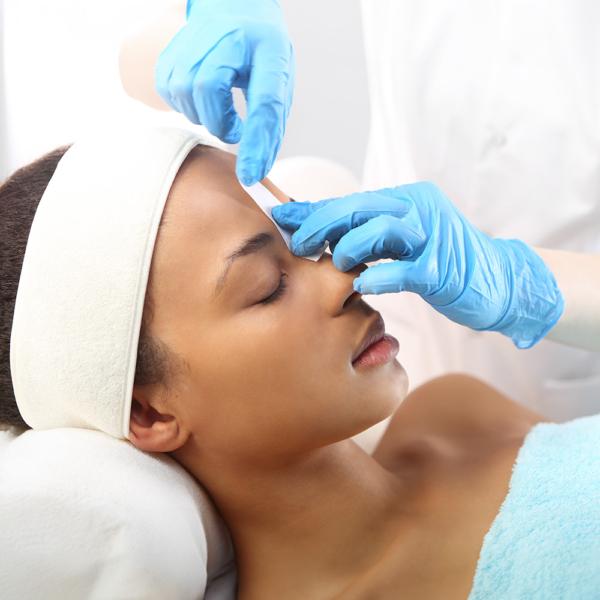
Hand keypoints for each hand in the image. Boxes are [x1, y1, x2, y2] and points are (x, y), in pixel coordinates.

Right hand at [155, 0, 293, 184]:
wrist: (238, 9)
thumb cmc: (261, 54)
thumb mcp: (279, 84)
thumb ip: (270, 128)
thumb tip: (255, 173)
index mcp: (268, 48)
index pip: (265, 100)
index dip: (257, 142)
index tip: (251, 175)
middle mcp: (230, 36)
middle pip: (208, 87)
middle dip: (219, 122)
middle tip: (233, 130)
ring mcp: (196, 38)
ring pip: (183, 89)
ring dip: (201, 115)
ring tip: (218, 112)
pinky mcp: (173, 48)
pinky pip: (168, 88)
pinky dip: (183, 105)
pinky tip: (200, 101)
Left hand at [271, 182, 563, 347]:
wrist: (500, 280)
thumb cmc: (441, 263)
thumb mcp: (402, 242)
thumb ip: (366, 234)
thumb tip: (316, 232)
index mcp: (406, 200)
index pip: (352, 201)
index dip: (315, 210)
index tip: (282, 218)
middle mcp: (419, 210)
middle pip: (360, 208)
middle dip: (321, 224)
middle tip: (298, 243)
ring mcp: (432, 238)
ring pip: (380, 230)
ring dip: (349, 248)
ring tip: (337, 263)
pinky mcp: (443, 270)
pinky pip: (403, 270)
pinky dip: (378, 278)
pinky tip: (364, 286)